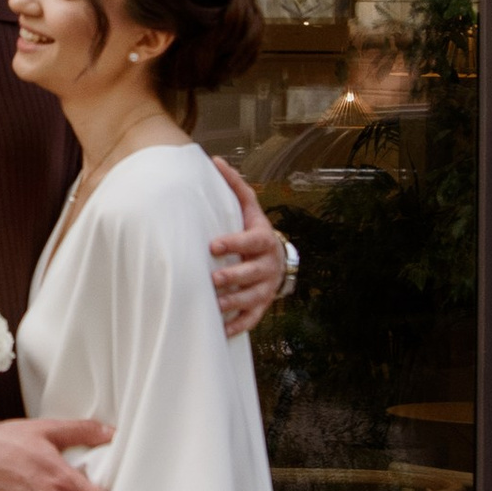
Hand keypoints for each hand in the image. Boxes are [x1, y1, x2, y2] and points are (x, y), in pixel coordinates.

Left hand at [208, 155, 295, 337]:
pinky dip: (237, 325)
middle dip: (234, 277)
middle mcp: (267, 266)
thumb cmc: (254, 230)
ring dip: (233, 303)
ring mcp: (265, 288)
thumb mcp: (249, 208)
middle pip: (253, 274)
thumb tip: (216, 160)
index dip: (234, 243)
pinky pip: (251, 319)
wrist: (278, 258)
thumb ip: (234, 186)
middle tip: (214, 280)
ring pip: (251, 299)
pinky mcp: (262, 306)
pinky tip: (220, 329)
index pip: (251, 242)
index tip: (213, 245)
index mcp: (263, 240)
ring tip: (214, 305)